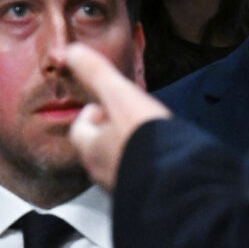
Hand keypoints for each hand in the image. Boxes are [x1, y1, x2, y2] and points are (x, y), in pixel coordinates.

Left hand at [65, 42, 170, 193]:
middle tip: (131, 119)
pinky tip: (161, 159)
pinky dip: (145, 167)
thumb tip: (72, 50)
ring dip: (127, 150)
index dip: (93, 112)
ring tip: (148, 137)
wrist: (176, 184)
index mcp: (91, 149)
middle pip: (97, 148)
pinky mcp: (144, 198)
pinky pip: (138, 179)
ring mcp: (121, 188)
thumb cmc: (144, 138)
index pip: (79, 128)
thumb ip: (96, 73)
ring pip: (117, 164)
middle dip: (111, 132)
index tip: (111, 105)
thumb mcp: (120, 96)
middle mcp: (100, 172)